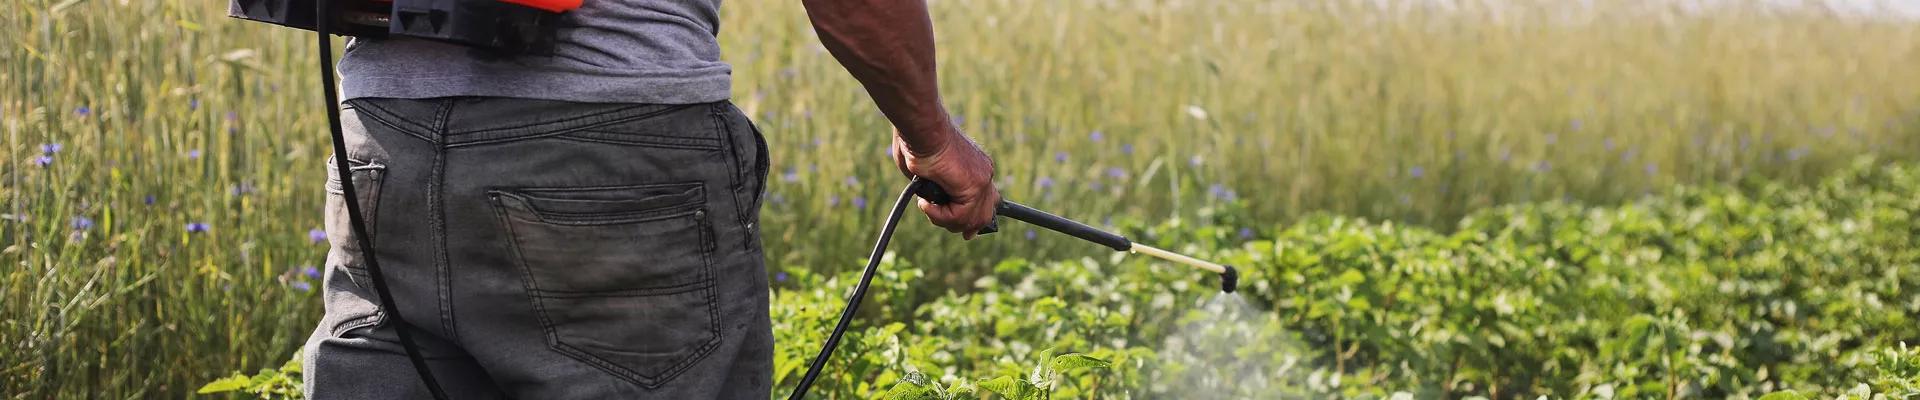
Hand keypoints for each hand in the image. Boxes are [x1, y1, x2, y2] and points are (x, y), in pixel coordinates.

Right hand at [890, 125, 999, 239]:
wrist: (921, 128)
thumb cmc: (916, 141)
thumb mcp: (927, 170)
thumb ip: (936, 188)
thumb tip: (930, 201)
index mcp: (976, 168)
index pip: (986, 201)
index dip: (975, 221)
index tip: (968, 234)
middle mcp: (984, 173)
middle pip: (984, 215)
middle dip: (963, 226)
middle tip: (938, 217)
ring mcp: (981, 180)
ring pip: (969, 220)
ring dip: (943, 219)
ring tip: (926, 204)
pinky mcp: (974, 186)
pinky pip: (959, 216)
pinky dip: (938, 215)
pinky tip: (926, 203)